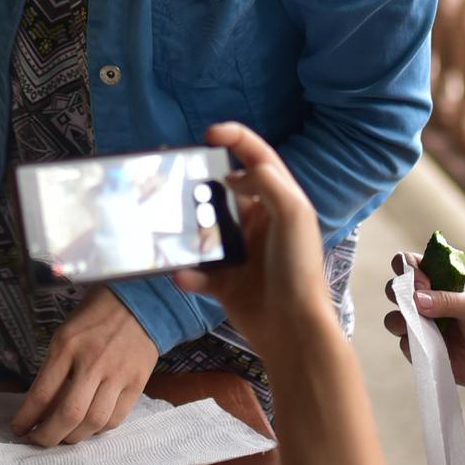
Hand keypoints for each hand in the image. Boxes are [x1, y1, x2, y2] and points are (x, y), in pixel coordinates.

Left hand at [12, 286, 157, 444]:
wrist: (140, 302)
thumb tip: (41, 406)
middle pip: (68, 414)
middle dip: (48, 436)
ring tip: (63, 437)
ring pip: (94, 421)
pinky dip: (99, 429)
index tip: (19, 429)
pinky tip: (89, 427)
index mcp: (67, 346)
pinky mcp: (137, 382)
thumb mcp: (66, 333)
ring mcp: (117, 374)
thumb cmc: (95, 315)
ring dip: (74, 437)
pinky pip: (116, 418)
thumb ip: (54, 367)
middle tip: (39, 441)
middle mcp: (92, 362)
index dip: (27, 418)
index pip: (42, 393)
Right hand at [172, 122, 338, 362]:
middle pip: (223, 192)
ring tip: (166, 225)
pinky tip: (181, 275)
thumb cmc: (298, 268)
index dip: (235, 139)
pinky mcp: (226, 284)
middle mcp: (259, 223)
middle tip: (174, 179)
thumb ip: (268, 183)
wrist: (294, 330)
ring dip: (186, 230)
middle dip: (199, 184)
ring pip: (204, 231)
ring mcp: (241, 253)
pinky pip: (198, 273)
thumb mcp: (293, 214)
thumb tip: (235, 173)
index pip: (257, 159)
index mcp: (279, 202)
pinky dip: (187, 274)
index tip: (208, 134)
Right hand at [381, 257, 464, 394]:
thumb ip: (448, 301)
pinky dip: (411, 344)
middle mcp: (426, 303)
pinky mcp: (423, 351)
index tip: (420, 279)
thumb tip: (416, 299)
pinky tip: (429, 345)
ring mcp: (423, 327)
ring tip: (417, 324)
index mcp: (440, 282)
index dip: (407, 268)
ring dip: (399, 320)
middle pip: (395, 289)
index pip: (411, 265)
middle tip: (416, 300)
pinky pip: (405, 346)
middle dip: (397, 291)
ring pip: (394, 319)